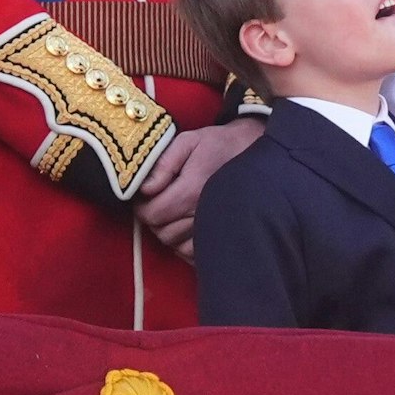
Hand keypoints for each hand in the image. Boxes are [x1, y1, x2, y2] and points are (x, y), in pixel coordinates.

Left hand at [134, 118, 265, 261]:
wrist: (252, 150)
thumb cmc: (217, 145)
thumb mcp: (187, 142)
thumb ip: (163, 163)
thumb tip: (145, 188)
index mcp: (191, 190)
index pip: (152, 214)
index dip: (142, 207)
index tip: (144, 197)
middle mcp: (203, 213)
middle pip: (162, 233)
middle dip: (155, 219)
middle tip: (159, 202)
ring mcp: (214, 227)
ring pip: (176, 245)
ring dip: (169, 231)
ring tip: (174, 212)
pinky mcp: (222, 235)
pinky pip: (194, 252)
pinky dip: (185, 244)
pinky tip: (186, 225)